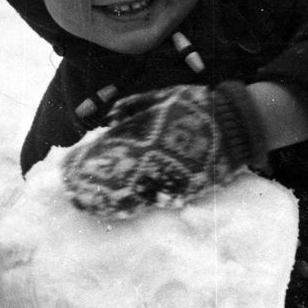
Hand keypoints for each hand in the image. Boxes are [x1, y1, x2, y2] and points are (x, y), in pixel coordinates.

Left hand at [62, 82, 266, 215]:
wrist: (234, 123)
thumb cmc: (197, 106)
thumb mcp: (164, 96)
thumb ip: (135, 105)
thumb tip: (111, 117)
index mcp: (147, 132)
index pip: (111, 152)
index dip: (92, 164)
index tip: (73, 173)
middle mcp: (155, 155)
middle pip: (118, 176)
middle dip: (96, 187)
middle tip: (75, 197)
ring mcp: (170, 173)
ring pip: (135, 192)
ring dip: (112, 201)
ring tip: (92, 209)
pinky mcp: (185, 187)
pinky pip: (157, 198)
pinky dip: (138, 205)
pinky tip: (123, 211)